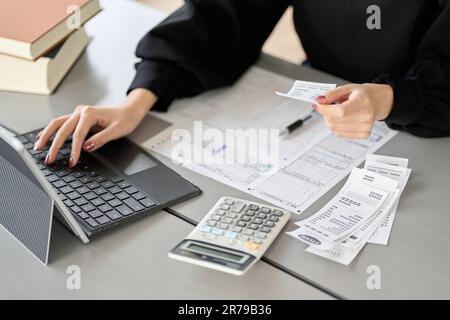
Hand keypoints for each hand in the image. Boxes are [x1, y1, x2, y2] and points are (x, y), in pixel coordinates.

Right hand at [34, 88, 157, 166]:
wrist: (129, 111)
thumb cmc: (125, 119)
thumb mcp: (117, 131)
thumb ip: (101, 139)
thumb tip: (86, 147)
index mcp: (90, 113)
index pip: (78, 135)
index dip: (74, 150)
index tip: (72, 161)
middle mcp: (81, 111)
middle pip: (62, 129)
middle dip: (54, 145)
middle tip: (49, 159)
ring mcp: (78, 113)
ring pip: (57, 123)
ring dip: (47, 135)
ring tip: (38, 147)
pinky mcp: (78, 116)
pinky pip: (61, 123)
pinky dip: (52, 130)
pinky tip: (43, 136)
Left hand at [313, 83, 393, 138]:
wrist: (377, 102)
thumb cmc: (362, 95)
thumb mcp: (347, 88)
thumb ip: (331, 94)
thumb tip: (319, 100)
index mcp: (363, 102)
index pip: (340, 111)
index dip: (326, 109)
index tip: (319, 105)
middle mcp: (366, 116)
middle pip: (334, 121)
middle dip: (326, 113)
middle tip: (330, 106)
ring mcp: (365, 128)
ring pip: (334, 128)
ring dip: (330, 120)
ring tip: (338, 112)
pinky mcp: (363, 135)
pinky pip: (339, 134)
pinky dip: (336, 126)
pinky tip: (343, 119)